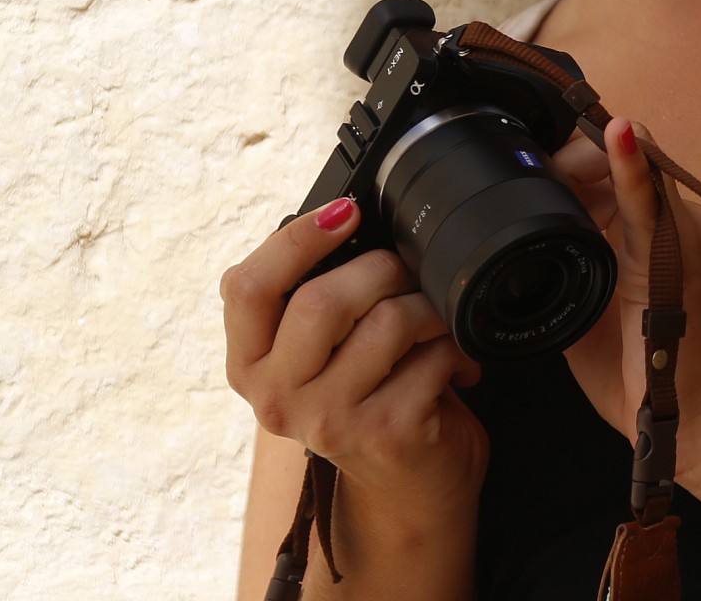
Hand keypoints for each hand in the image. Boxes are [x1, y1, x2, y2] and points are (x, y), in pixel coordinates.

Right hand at [221, 198, 488, 513]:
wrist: (408, 487)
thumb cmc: (365, 397)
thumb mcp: (316, 353)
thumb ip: (307, 296)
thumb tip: (344, 216)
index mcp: (250, 365)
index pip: (246, 288)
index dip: (295, 240)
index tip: (345, 212)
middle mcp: (277, 399)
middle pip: (320, 302)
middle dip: (381, 268)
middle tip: (406, 272)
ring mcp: (330, 421)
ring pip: (386, 323)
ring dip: (426, 306)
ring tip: (436, 319)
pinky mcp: (385, 434)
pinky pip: (432, 355)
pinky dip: (455, 346)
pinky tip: (454, 360)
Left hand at [559, 119, 700, 474]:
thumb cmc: (650, 377)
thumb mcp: (594, 315)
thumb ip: (570, 275)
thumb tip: (520, 258)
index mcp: (650, 235)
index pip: (614, 173)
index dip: (578, 162)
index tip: (540, 164)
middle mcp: (672, 224)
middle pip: (622, 162)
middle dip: (580, 154)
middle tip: (541, 158)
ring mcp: (680, 232)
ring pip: (634, 169)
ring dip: (595, 154)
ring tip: (566, 137)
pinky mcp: (676, 253)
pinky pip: (649, 204)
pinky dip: (631, 169)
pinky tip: (618, 135)